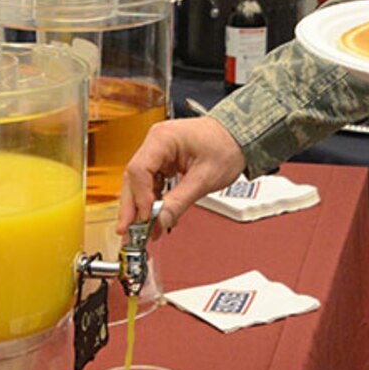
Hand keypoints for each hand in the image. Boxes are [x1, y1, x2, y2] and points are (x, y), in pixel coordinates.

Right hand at [116, 116, 244, 236]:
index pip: (139, 170)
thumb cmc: (228, 145)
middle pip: (134, 178)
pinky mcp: (164, 161)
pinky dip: (152, 202)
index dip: (140, 197)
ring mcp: (159, 151)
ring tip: (139, 232)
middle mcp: (156, 142)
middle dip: (131, 208)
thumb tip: (162, 219)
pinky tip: (154, 219)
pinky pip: (151, 183)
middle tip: (128, 233)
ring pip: (139, 183)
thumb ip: (181, 200)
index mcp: (163, 138)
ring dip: (140, 208)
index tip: (146, 217)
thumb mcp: (206, 177)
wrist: (240, 136)